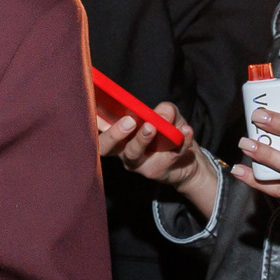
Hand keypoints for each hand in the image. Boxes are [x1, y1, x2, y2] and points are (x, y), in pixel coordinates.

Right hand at [98, 100, 219, 212]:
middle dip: (114, 134)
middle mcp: (121, 150)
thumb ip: (164, 111)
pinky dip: (180, 141)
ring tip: (153, 127)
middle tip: (128, 121)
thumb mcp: (167, 117)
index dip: (91, 119)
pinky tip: (186, 131)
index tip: (95, 107)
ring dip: (142, 139)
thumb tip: (163, 113)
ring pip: (133, 154)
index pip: (97, 127)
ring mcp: (137, 164)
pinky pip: (166, 156)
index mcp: (118, 135)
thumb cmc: (169, 134)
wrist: (188, 161)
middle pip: (105, 147)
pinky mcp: (156, 172)